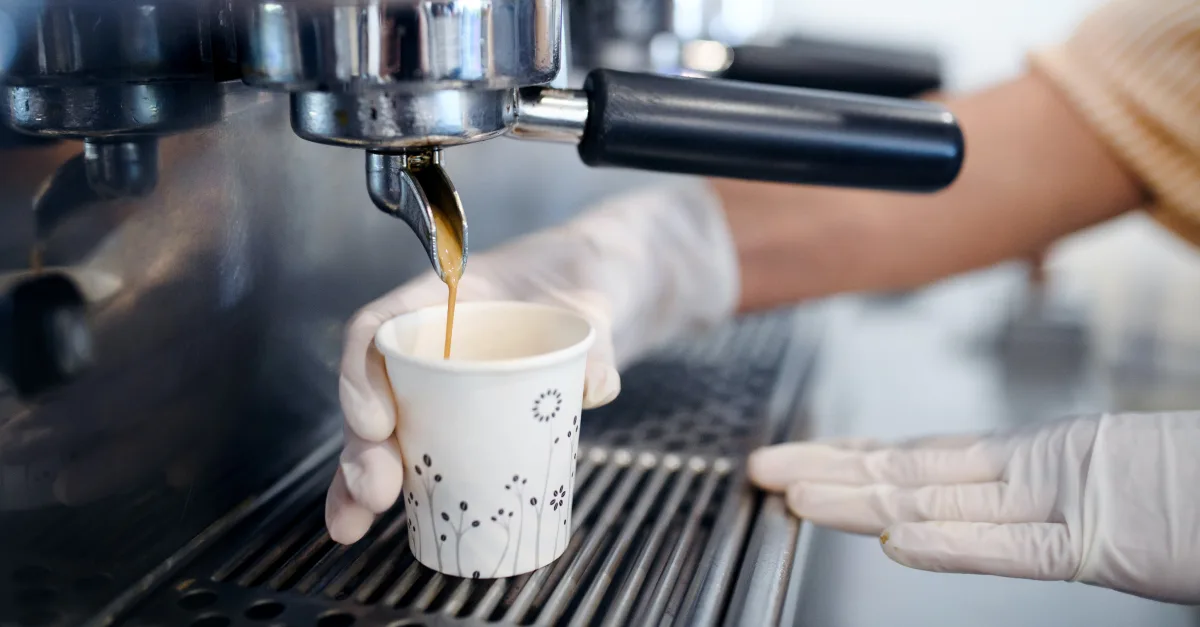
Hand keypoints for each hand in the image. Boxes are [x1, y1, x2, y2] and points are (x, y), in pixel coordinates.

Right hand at [327, 181, 738, 543]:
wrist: (602, 293)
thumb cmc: (582, 280)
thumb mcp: (593, 294)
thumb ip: (597, 337)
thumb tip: (596, 386)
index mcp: (445, 299)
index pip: (382, 327)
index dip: (364, 373)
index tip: (378, 423)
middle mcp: (431, 344)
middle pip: (375, 394)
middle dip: (362, 448)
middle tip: (374, 492)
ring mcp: (443, 384)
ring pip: (385, 431)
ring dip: (359, 480)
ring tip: (353, 524)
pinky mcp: (464, 418)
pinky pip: (422, 451)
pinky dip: (400, 490)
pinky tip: (376, 526)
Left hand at [748, 413, 1199, 603]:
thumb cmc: (1195, 494)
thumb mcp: (1102, 500)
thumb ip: (1025, 510)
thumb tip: (936, 521)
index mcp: (1040, 465)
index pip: (927, 466)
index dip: (857, 464)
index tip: (804, 467)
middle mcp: (1038, 471)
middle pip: (913, 471)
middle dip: (831, 471)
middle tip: (762, 469)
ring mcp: (1069, 493)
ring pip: (944, 494)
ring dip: (861, 497)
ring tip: (793, 493)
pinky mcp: (1107, 531)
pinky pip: (1018, 541)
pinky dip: (956, 540)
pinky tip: (896, 537)